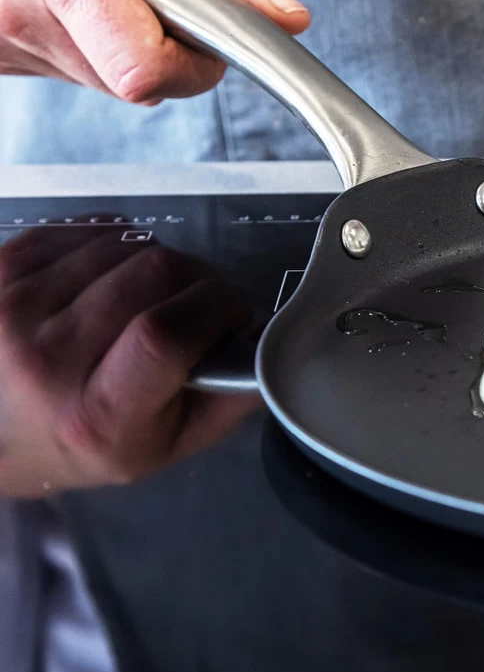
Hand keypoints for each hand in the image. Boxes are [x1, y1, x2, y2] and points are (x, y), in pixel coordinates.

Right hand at [0, 0, 308, 103]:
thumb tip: (284, 17)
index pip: (147, 72)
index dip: (194, 63)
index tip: (206, 29)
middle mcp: (16, 12)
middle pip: (133, 81)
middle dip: (167, 40)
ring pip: (106, 77)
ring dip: (129, 35)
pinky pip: (73, 68)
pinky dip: (94, 37)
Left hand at [0, 226, 259, 497]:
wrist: (2, 433)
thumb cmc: (95, 441)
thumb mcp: (174, 444)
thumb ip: (231, 397)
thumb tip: (270, 339)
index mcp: (94, 414)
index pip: (164, 334)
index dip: (213, 308)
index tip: (230, 315)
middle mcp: (42, 358)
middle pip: (154, 272)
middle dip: (197, 279)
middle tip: (198, 303)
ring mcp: (13, 305)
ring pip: (127, 243)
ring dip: (155, 262)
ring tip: (149, 296)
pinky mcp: (1, 266)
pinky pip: (91, 228)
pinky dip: (117, 246)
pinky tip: (111, 280)